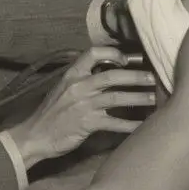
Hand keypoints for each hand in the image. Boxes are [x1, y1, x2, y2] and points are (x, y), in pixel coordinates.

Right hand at [8, 47, 154, 168]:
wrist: (34, 136)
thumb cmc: (50, 114)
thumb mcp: (62, 89)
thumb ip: (82, 80)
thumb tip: (107, 75)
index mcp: (71, 74)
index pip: (93, 53)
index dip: (113, 53)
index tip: (127, 59)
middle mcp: (78, 86)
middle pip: (112, 75)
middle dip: (136, 76)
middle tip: (153, 78)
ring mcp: (83, 105)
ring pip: (117, 98)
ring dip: (138, 97)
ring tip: (154, 98)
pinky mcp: (87, 124)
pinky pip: (114, 123)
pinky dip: (130, 125)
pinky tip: (143, 126)